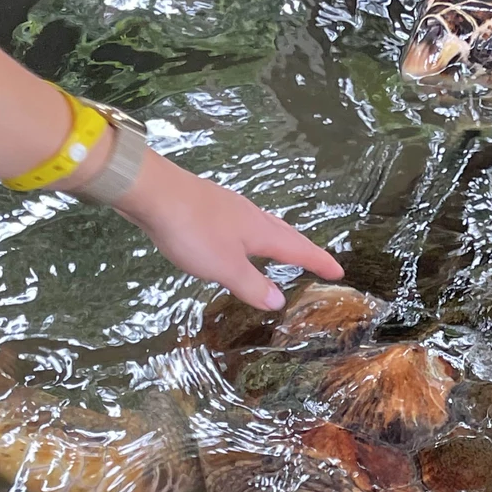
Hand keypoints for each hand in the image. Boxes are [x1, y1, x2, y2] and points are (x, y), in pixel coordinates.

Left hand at [112, 149, 343, 309]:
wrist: (152, 191)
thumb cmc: (192, 230)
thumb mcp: (225, 268)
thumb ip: (252, 286)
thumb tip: (278, 300)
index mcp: (260, 232)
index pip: (299, 250)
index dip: (319, 262)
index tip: (339, 271)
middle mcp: (250, 216)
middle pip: (286, 234)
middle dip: (304, 249)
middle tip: (319, 261)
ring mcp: (229, 208)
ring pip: (264, 225)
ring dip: (279, 239)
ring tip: (284, 249)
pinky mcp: (208, 205)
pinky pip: (243, 223)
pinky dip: (254, 235)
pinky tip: (241, 239)